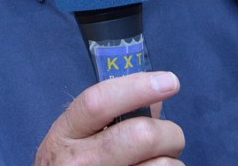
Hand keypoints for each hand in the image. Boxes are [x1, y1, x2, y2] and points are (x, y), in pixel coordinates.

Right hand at [35, 71, 183, 165]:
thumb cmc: (75, 165)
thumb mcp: (76, 136)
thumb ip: (112, 113)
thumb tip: (156, 95)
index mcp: (65, 134)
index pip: (99, 102)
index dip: (137, 88)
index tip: (169, 81)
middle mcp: (79, 162)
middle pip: (142, 135)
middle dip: (169, 132)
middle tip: (169, 137)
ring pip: (163, 165)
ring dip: (171, 161)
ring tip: (154, 163)